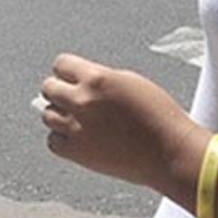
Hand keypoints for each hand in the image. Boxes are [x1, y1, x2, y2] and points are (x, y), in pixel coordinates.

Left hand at [39, 53, 202, 194]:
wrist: (170, 153)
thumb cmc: (159, 117)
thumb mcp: (130, 83)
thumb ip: (100, 78)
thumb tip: (80, 80)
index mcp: (97, 78)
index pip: (61, 64)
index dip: (67, 70)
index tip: (70, 77)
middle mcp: (82, 101)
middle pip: (49, 88)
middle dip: (59, 91)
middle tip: (71, 98)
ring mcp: (76, 128)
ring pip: (47, 115)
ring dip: (59, 115)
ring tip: (77, 119)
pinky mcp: (77, 153)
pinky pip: (52, 141)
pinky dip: (61, 139)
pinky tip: (77, 137)